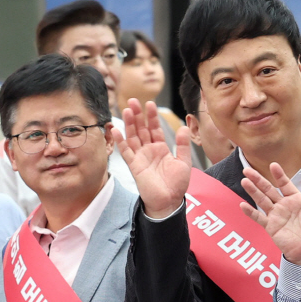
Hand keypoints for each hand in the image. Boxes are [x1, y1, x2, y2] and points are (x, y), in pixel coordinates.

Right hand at [114, 99, 192, 219]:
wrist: (169, 201)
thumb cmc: (177, 184)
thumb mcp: (184, 162)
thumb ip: (183, 145)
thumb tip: (183, 127)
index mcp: (161, 148)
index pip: (155, 128)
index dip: (152, 116)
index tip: (150, 103)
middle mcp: (149, 150)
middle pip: (141, 129)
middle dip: (137, 115)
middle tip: (133, 100)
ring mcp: (140, 157)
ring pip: (132, 136)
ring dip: (129, 123)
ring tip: (126, 109)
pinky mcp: (133, 165)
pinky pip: (125, 151)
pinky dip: (120, 141)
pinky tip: (116, 129)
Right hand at [241, 164, 300, 265]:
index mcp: (296, 199)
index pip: (285, 184)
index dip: (279, 175)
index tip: (273, 165)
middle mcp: (284, 205)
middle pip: (269, 189)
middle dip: (258, 179)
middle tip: (247, 170)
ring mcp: (276, 215)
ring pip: (262, 200)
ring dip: (253, 191)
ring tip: (244, 181)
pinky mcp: (270, 226)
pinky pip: (259, 217)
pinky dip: (250, 212)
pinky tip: (243, 205)